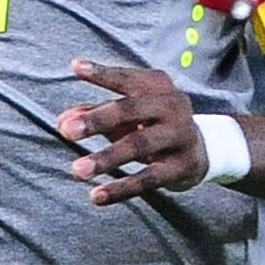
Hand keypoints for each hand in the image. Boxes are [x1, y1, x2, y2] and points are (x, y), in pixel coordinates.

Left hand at [60, 60, 213, 205]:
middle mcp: (173, 105)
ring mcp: (181, 135)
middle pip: (132, 109)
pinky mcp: (183, 166)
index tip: (76, 68)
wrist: (202, 152)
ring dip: (106, 158)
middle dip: (97, 120)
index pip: (127, 78)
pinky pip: (148, 178)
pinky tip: (96, 196)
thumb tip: (62, 122)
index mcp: (158, 86)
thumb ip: (94, 114)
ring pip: (139, 145)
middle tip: (67, 131)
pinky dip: (121, 188)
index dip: (102, 74)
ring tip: (77, 170)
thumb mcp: (127, 116)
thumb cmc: (153, 125)